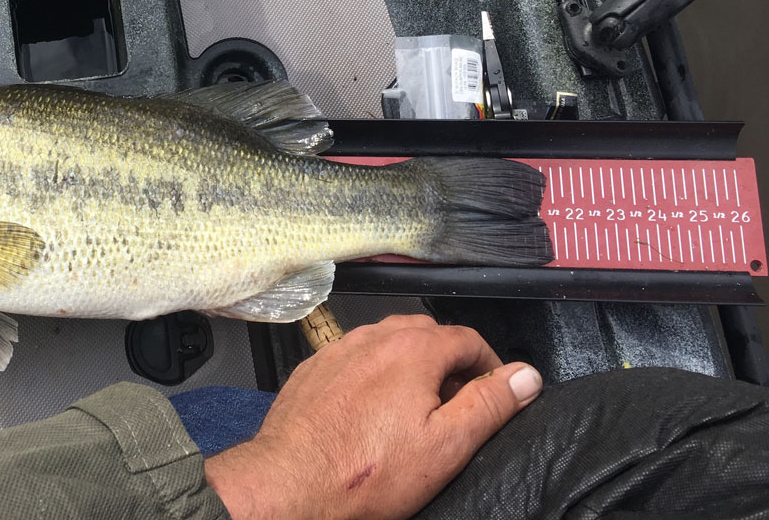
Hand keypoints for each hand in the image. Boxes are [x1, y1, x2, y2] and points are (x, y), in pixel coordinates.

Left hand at [205, 314, 542, 519]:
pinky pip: (354, 358)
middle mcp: (373, 336)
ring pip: (387, 342)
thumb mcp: (447, 445)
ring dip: (411, 364)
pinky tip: (371, 409)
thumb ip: (489, 404)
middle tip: (458, 404)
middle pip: (427, 334)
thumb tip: (526, 375)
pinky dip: (373, 373)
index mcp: (413, 348)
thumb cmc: (368, 470)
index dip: (490, 366)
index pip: (467, 339)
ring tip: (416, 408)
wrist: (291, 483)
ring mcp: (338, 349)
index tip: (496, 394)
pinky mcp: (313, 368)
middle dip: (450, 362)